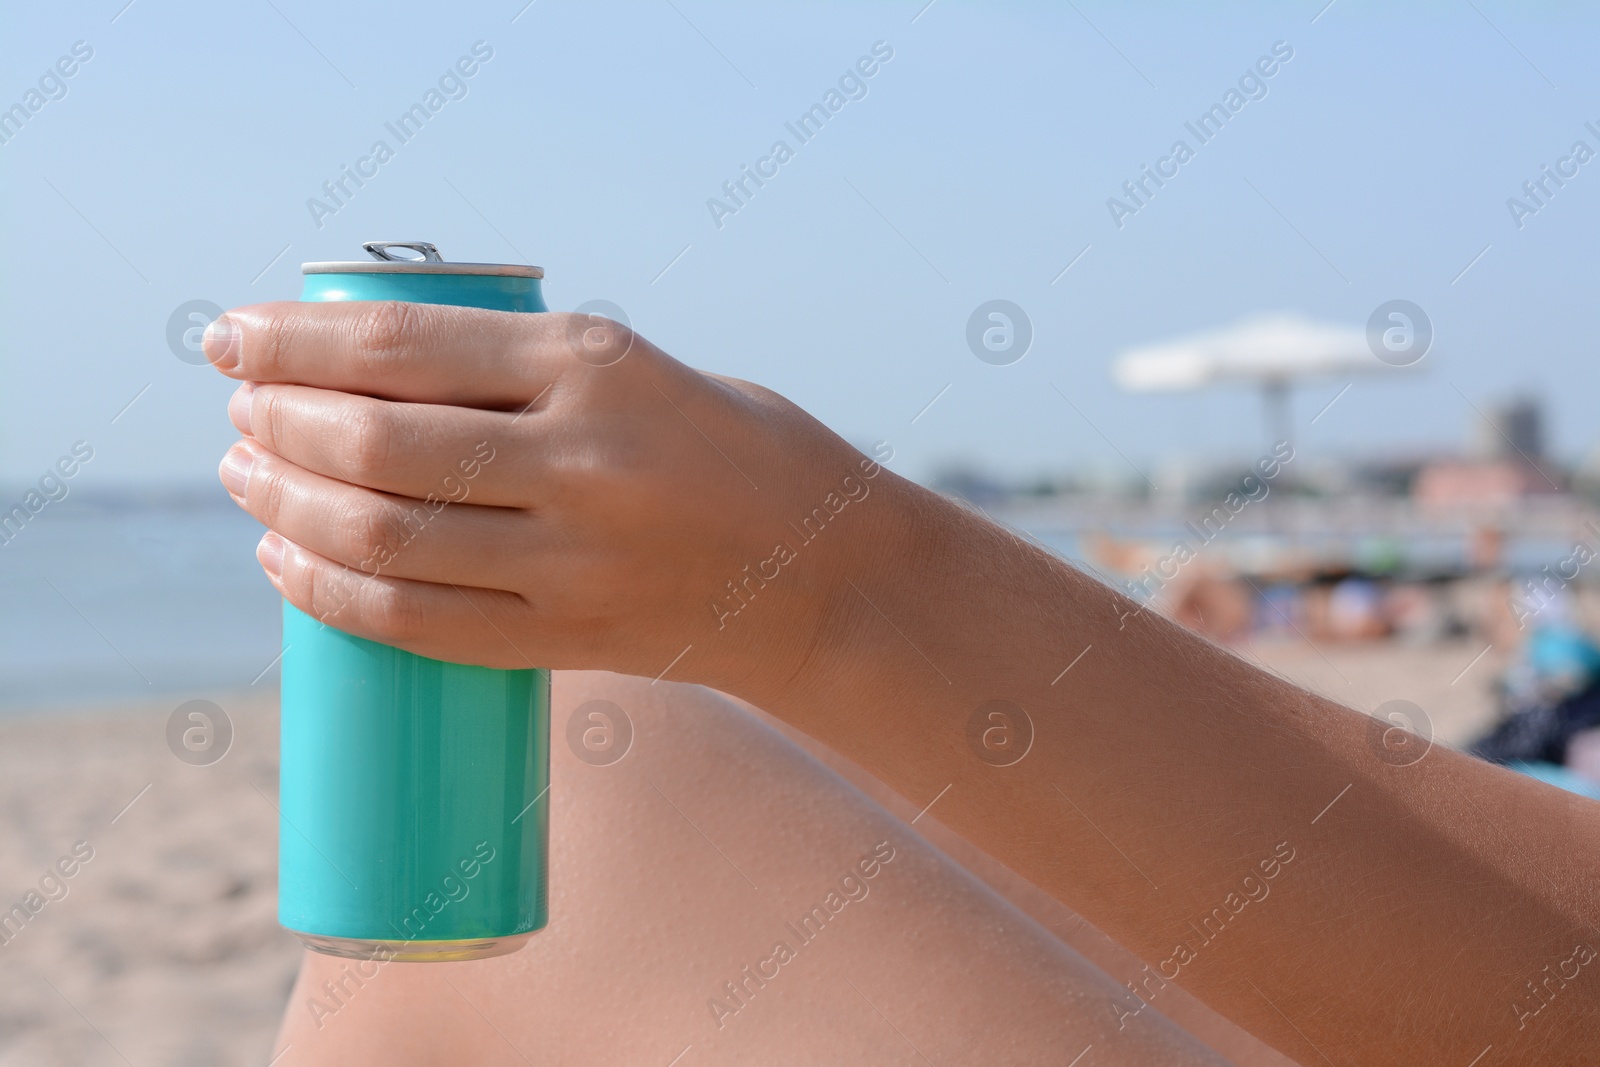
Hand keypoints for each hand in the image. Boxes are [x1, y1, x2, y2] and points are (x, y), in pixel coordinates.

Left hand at [207, 301, 906, 695]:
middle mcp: (585, 461)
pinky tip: (289, 564)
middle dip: (276, 424)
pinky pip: (422, 626)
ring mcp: (578, 562)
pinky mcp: (576, 640)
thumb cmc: (743, 455)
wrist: (836, 580)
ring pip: (386, 538)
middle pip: (376, 445)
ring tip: (244, 479)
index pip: (406, 345)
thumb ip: (534, 375)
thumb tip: (387, 381)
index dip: (293, 341)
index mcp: (603, 366)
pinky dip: (335, 595)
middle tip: (237, 413)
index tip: (228, 336)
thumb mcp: (653, 372)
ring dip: (285, 507)